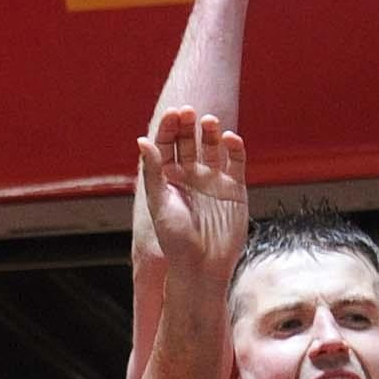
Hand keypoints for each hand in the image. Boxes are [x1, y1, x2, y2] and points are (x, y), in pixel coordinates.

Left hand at [138, 107, 248, 281]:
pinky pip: (236, 163)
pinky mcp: (235, 189)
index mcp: (166, 178)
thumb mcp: (159, 203)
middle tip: (190, 112)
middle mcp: (190, 175)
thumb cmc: (175, 239)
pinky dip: (235, 149)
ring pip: (212, 148)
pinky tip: (231, 139)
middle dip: (188, 125)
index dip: (169, 128)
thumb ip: (153, 172)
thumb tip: (143, 141)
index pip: (166, 145)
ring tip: (210, 122)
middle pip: (189, 142)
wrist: (204, 266)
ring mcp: (213, 181)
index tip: (174, 114)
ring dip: (210, 133)